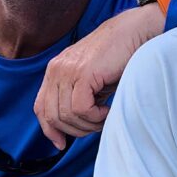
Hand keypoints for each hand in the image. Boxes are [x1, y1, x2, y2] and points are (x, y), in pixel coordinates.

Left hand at [34, 5, 165, 147]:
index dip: (49, 129)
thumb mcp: (92, 80)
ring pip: (67, 115)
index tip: (61, 144)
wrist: (135, 31)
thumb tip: (72, 127)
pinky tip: (108, 111)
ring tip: (106, 117)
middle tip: (97, 126)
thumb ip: (78, 97)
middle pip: (53, 116)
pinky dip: (96, 117)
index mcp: (55, 71)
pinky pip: (81, 109)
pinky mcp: (83, 73)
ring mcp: (68, 70)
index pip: (41, 108)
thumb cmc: (119, 57)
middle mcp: (57, 70)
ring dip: (89, 124)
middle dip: (75, 130)